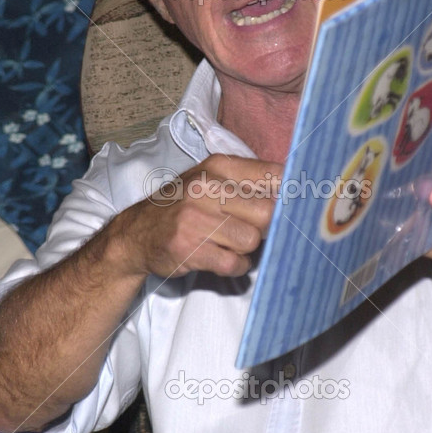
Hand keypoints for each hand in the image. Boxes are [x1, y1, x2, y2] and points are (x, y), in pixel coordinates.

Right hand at [115, 154, 280, 279]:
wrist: (136, 233)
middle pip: (267, 213)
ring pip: (251, 241)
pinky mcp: (189, 248)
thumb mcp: (211, 179)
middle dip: (263, 227)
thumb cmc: (183, 206)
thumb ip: (250, 182)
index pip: (274, 174)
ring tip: (227, 243)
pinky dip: (234, 266)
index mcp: (218, 166)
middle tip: (247, 228)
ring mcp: (195, 219)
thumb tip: (295, 192)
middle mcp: (206, 188)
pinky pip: (234, 264)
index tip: (290, 206)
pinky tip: (220, 257)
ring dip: (245, 249)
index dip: (288, 194)